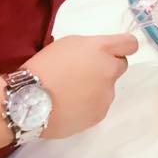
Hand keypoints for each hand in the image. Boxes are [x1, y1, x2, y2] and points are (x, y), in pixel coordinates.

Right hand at [23, 33, 138, 139]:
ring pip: (107, 88)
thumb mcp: (67, 44)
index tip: (112, 52)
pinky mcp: (99, 114)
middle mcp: (110, 70)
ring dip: (95, 89)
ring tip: (69, 94)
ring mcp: (106, 94)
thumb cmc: (44, 67)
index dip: (122, 48)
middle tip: (84, 74)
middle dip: (107, 68)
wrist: (27, 102)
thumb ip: (92, 48)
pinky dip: (88, 106)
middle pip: (120, 66)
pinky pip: (98, 106)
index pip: (130, 44)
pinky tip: (69, 107)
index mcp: (102, 49)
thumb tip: (101, 56)